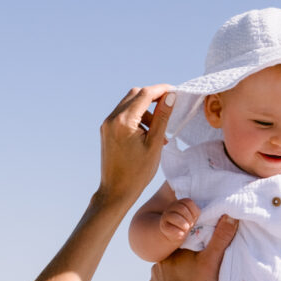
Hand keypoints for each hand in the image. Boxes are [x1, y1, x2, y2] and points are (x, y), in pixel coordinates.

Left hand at [98, 85, 174, 207]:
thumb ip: (162, 118)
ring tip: (158, 131)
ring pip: (129, 104)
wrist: (116, 191)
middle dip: (153, 97)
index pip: (145, 94)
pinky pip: (123, 115)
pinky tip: (147, 134)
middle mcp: (112, 119)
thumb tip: (170, 96)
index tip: (175, 92)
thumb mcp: (155, 144)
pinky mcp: (106, 130)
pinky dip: (137, 118)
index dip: (162, 90)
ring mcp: (107, 124)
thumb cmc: (138, 172)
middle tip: (168, 107)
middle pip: (135, 94)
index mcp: (124, 122)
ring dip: (146, 110)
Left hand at [149, 215, 238, 280]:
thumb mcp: (213, 263)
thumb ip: (220, 238)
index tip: (207, 247)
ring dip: (180, 269)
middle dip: (188, 256)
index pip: (186, 238)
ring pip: (171, 267)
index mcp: (172, 250)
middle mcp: (159, 261)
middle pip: (178, 253)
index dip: (198, 240)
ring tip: (193, 277)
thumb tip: (230, 215)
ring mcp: (155, 277)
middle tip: (202, 264)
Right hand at [159, 198, 200, 245]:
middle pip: (182, 209)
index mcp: (180, 203)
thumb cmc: (187, 224)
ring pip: (175, 217)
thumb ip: (196, 212)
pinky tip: (181, 234)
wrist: (176, 234)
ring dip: (184, 225)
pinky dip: (178, 232)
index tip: (195, 218)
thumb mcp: (192, 217)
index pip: (188, 202)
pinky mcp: (163, 226)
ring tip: (186, 229)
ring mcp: (166, 216)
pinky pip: (169, 228)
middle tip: (191, 225)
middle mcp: (172, 207)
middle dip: (189, 218)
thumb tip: (203, 214)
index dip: (194, 211)